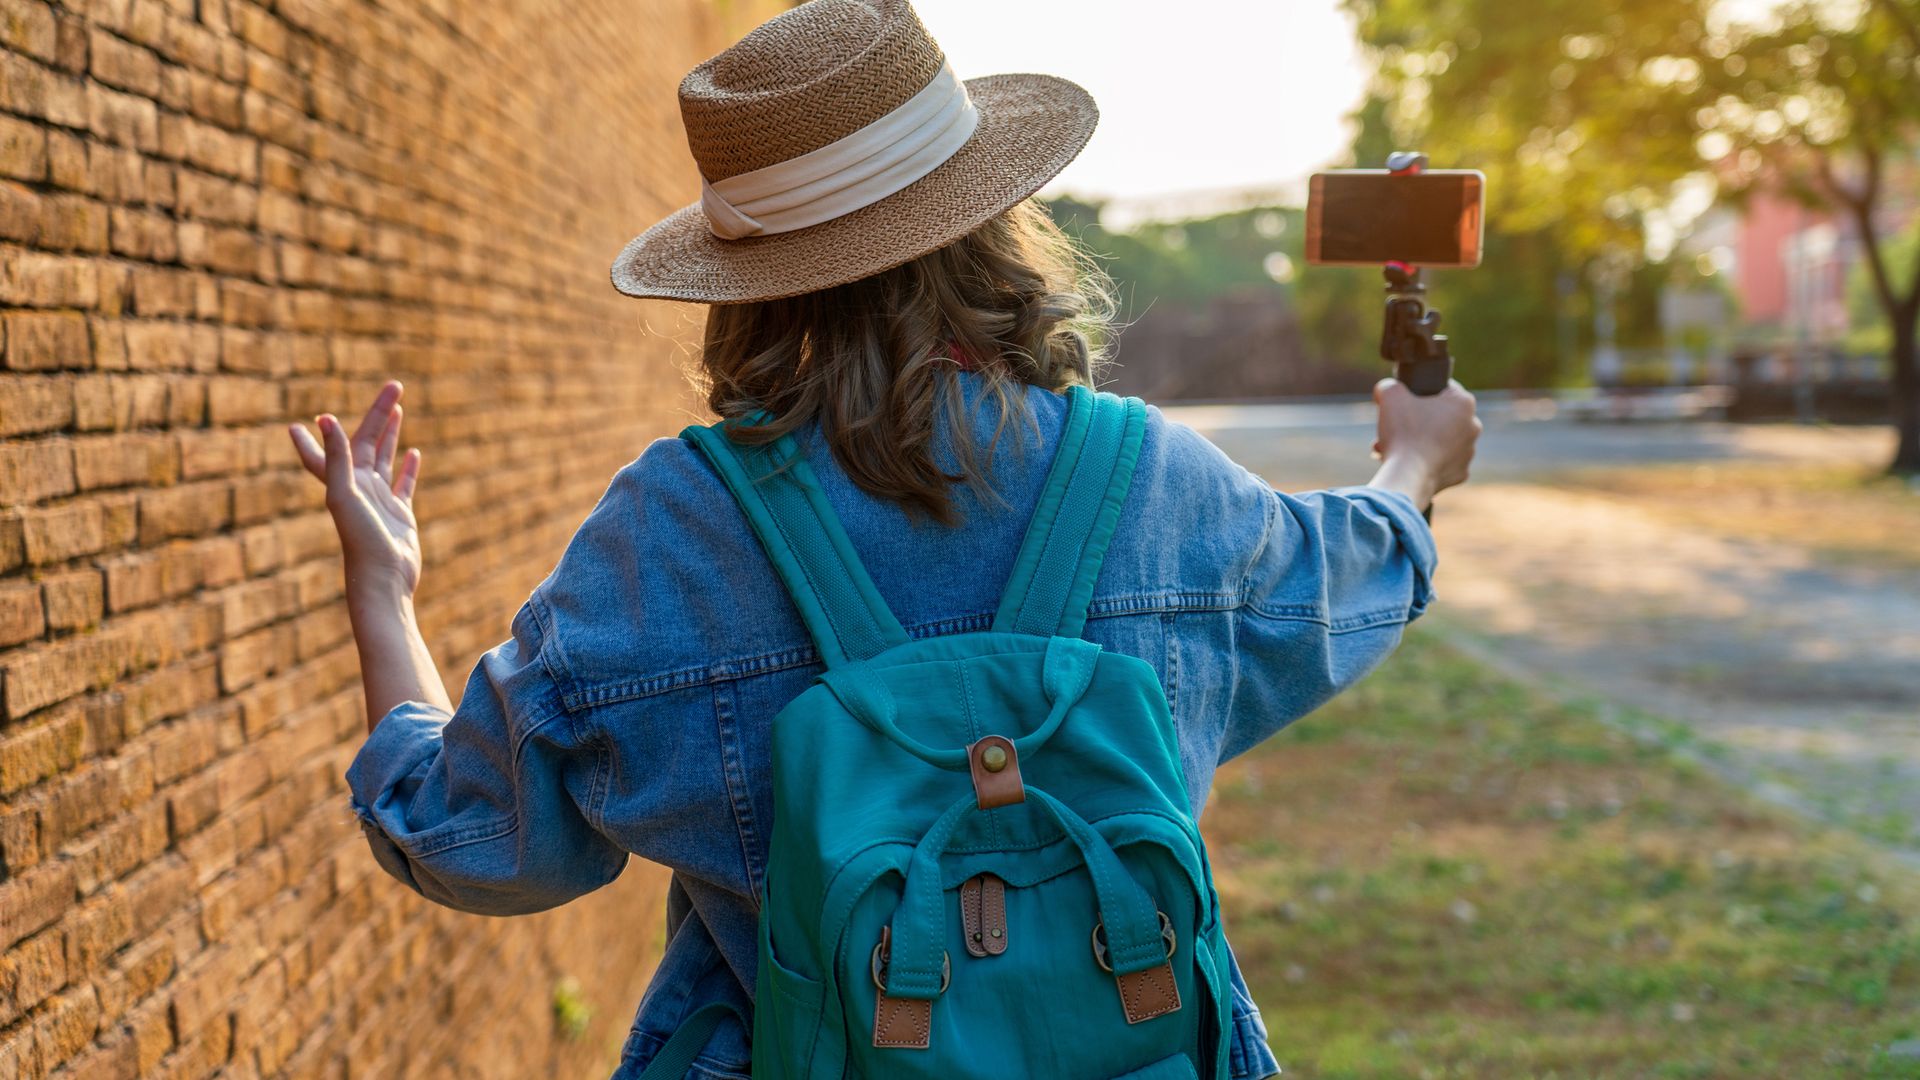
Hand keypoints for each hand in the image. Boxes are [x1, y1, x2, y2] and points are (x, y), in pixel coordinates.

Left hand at [288, 380, 423, 597]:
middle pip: (366, 442)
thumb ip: (336, 457)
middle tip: (393, 385)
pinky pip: (404, 483)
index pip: (326, 450)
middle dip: (378, 414)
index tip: (297, 424)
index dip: (313, 437)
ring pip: (385, 457)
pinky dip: (408, 467)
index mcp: (342, 482)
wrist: (384, 579)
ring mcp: (380, 500)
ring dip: (390, 433)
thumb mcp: (345, 494)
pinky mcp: (400, 514)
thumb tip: (325, 418)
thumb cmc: (361, 540)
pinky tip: (414, 453)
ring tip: (398, 409)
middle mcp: (358, 488)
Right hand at [1369, 377, 1480, 507]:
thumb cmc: (1403, 433)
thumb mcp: (1390, 395)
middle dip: (1419, 420)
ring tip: (1395, 447)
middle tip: (1397, 426)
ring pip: (1441, 441)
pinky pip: (1441, 463)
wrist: (1408, 476)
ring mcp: (1469, 452)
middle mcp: (1473, 426)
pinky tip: (1407, 463)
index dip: (1421, 392)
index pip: (1443, 388)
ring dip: (1420, 442)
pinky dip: (1426, 462)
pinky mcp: (1460, 474)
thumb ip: (1389, 386)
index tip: (1406, 401)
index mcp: (1463, 403)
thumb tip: (1386, 389)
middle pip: (1441, 416)